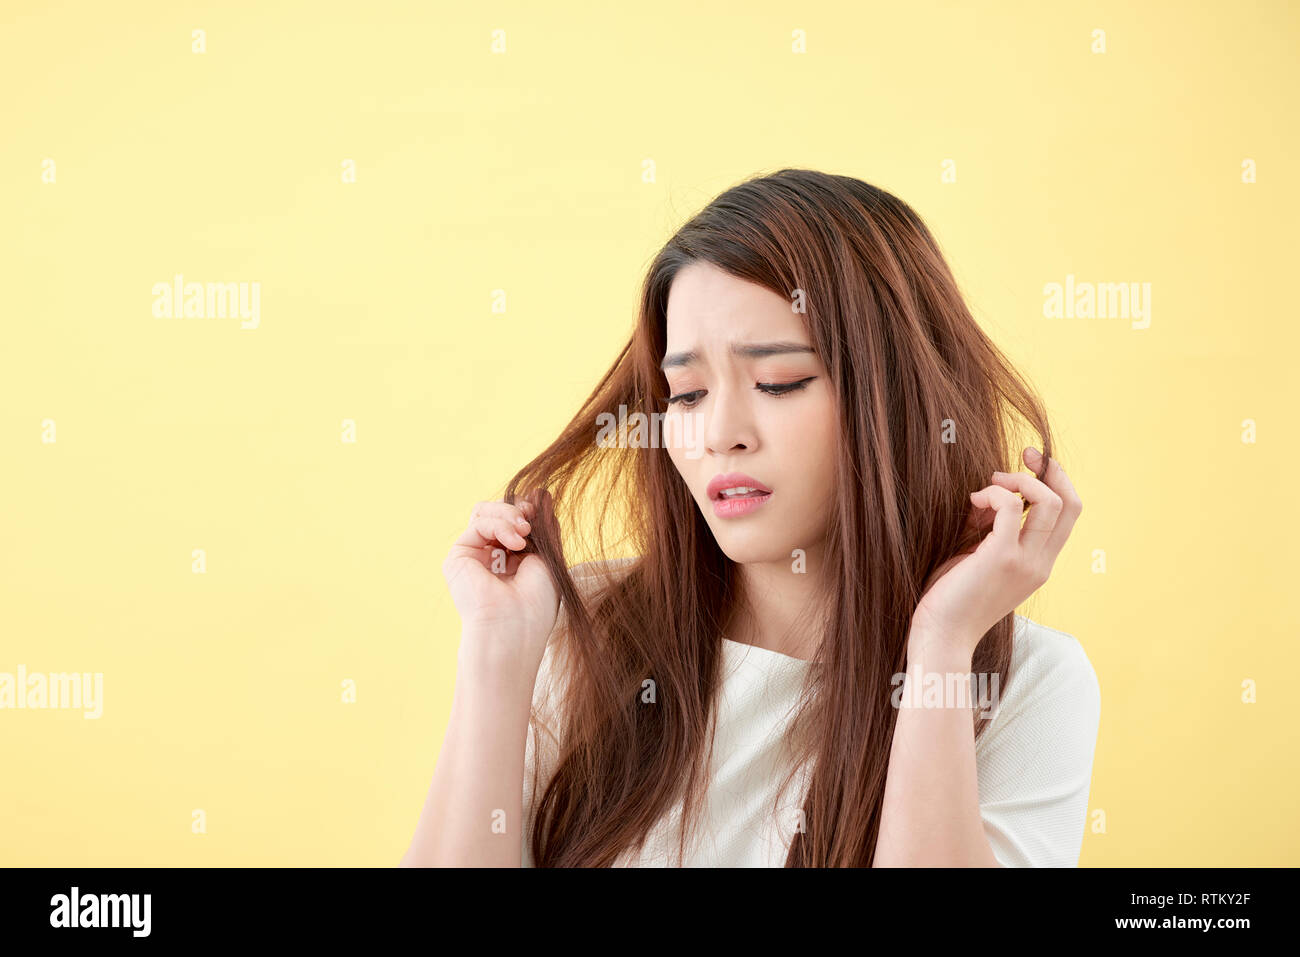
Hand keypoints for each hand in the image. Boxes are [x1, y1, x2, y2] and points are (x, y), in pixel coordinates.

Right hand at [441, 493, 560, 675]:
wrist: (514, 630)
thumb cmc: (536, 605)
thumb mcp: (549, 558)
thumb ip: (546, 527)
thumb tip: (543, 493)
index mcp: (513, 560)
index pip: (515, 521)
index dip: (527, 511)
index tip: (541, 513)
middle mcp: (491, 557)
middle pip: (499, 512)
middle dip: (518, 509)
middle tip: (531, 522)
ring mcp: (474, 557)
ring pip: (485, 512)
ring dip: (509, 514)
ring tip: (524, 532)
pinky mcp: (458, 558)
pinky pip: (478, 522)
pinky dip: (499, 524)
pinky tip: (515, 542)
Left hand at [909, 448, 1081, 659]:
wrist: (941, 637)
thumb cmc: (952, 599)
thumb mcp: (980, 559)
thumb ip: (992, 530)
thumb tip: (990, 495)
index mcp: (1040, 565)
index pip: (1069, 514)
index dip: (1057, 482)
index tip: (1032, 463)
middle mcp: (1041, 564)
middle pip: (1070, 503)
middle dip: (1048, 470)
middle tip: (1022, 455)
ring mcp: (1025, 562)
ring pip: (1048, 501)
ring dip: (1018, 480)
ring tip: (989, 485)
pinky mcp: (1002, 558)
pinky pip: (1011, 507)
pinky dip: (994, 493)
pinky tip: (973, 501)